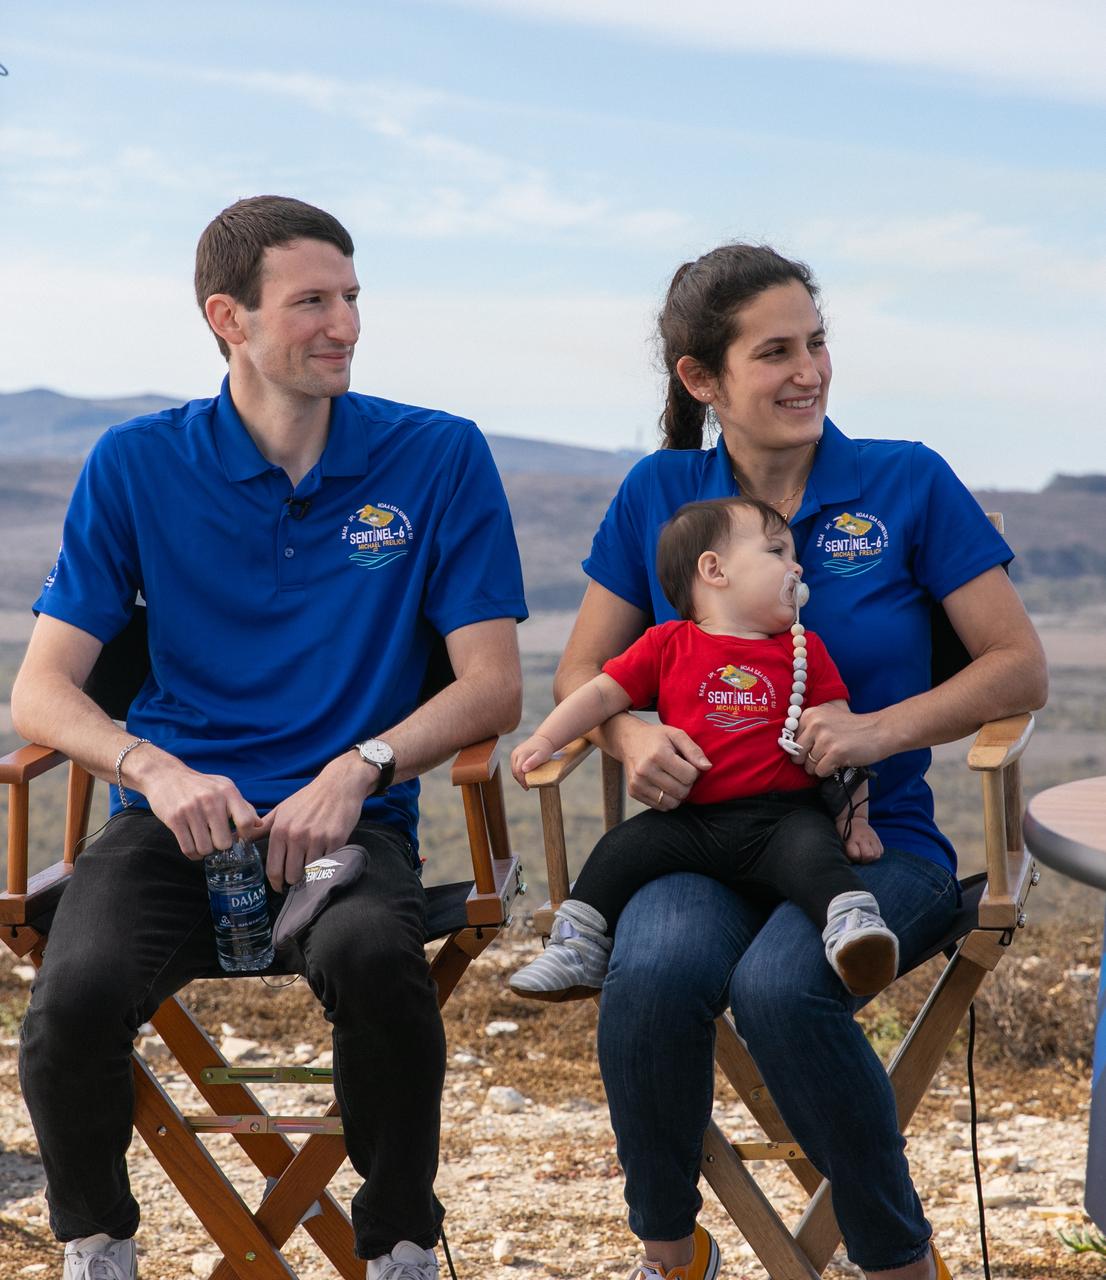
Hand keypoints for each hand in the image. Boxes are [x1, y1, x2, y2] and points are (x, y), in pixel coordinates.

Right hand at [133, 749, 259, 858]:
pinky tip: (194, 847)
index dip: (245, 836)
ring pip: (206, 849)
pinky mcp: (175, 819)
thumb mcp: (225, 788)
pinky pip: (188, 849)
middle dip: (221, 846)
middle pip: (224, 842)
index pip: (246, 822)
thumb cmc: (201, 786)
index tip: (239, 838)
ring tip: (204, 842)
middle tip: (216, 839)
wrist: (166, 775)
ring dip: (205, 850)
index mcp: (228, 792)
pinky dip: (193, 854)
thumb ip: (243, 806)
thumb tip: (259, 825)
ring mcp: (192, 810)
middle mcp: (211, 800)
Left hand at [254, 752, 373, 890]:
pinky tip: (326, 856)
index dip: (277, 883)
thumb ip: (263, 827)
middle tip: (299, 876)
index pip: (274, 869)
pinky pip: (329, 863)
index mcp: (280, 830)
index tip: (281, 887)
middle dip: (295, 879)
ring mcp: (317, 839)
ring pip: (311, 872)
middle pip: (292, 875)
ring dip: (312, 872)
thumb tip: (243, 838)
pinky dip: (328, 864)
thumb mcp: (282, 809)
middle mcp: (296, 836)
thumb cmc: (309, 798)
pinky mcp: (336, 840)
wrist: (338, 784)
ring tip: (313, 866)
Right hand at [511, 733, 555, 787]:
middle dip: (520, 780)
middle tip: (527, 787)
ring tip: (526, 783)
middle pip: (514, 771)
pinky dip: (518, 772)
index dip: (522, 780)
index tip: (527, 787)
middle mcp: (516, 753)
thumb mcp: (542, 755)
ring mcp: (515, 753)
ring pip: (514, 768)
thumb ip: (533, 762)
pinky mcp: (515, 754)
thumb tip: (523, 769)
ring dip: (518, 776)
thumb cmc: (545, 748)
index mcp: (521, 754)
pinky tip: (524, 776)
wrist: (544, 739)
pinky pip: (515, 765)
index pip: (518, 771)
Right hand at [609, 717, 710, 810]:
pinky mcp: (634, 792)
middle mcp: (645, 770)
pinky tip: (663, 785)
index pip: (689, 776)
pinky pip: (660, 807)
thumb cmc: (656, 737)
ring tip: (673, 779)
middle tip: (681, 773)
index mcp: (658, 754)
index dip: (694, 771)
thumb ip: (694, 751)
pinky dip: (667, 799)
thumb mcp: (676, 735)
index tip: (687, 764)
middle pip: (681, 791)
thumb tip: (708, 767)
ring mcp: (638, 783)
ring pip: (672, 803)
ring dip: (678, 794)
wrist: (628, 740)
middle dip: (687, 784)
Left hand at [797, 703, 885, 776]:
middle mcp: (815, 724)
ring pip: (808, 765)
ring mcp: (825, 738)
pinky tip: (839, 762)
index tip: (816, 747)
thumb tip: (788, 747)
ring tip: (834, 757)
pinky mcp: (835, 753)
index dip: (804, 748)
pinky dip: (828, 771)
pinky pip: (819, 771)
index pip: (792, 740)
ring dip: (820, 766)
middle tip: (825, 755)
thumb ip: (809, 728)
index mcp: (810, 714)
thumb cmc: (853, 727)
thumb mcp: (827, 717)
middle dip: (809, 759)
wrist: (880, 731)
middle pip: (797, 754)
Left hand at [841, 816, 882, 863]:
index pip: (856, 855)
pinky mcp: (878, 838)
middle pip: (869, 855)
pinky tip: (871, 850)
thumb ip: (848, 852)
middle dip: (864, 859)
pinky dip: (876, 853)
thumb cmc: (845, 833)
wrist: (852, 819)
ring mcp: (872, 838)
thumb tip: (851, 863)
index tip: (852, 856)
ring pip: (877, 854)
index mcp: (852, 839)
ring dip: (871, 857)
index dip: (854, 858)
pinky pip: (881, 851)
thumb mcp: (842, 841)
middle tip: (860, 857)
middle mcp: (863, 838)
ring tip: (865, 854)